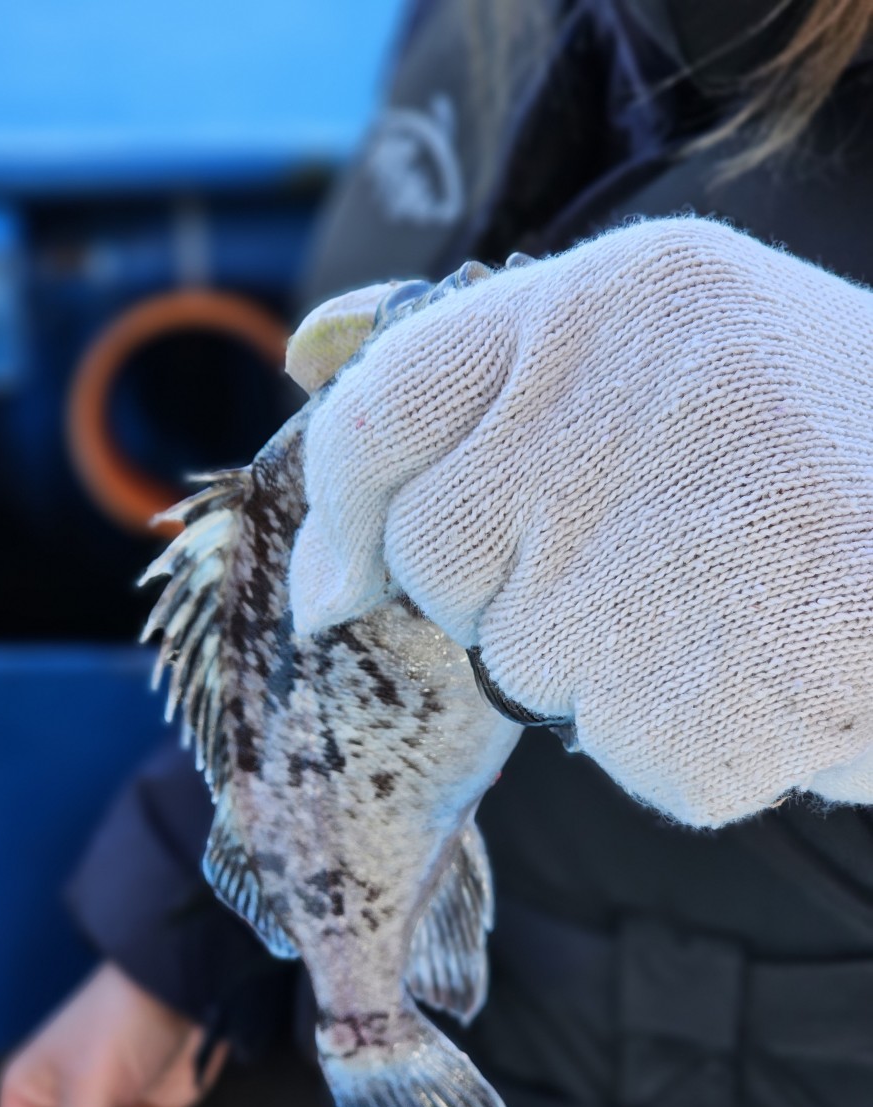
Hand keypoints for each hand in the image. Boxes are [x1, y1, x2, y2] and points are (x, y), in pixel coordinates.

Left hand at [287, 217, 872, 827]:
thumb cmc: (842, 453)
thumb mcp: (684, 359)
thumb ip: (515, 407)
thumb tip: (335, 553)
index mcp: (612, 304)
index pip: (387, 407)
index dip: (349, 506)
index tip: (341, 579)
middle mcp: (614, 410)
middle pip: (444, 558)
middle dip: (518, 592)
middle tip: (666, 563)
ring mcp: (658, 554)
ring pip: (535, 669)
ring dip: (624, 669)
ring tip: (750, 607)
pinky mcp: (711, 693)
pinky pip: (636, 751)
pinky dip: (699, 741)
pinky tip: (786, 671)